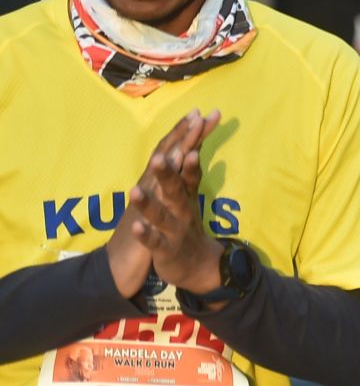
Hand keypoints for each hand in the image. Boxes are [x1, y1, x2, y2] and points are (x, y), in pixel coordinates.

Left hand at [111, 109, 224, 295]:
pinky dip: (146, 235)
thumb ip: (187, 172)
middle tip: (167, 155)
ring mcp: (174, 229)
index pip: (188, 166)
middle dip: (170, 171)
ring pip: (162, 215)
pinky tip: (137, 228)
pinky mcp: (165, 250)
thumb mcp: (188, 197)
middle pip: (175, 187)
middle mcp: (182, 209)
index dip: (192, 144)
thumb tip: (190, 141)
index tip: (196, 119)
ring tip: (136, 191)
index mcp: (185, 194)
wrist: (197, 266)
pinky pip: (155, 242)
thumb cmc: (186, 225)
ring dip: (150, 204)